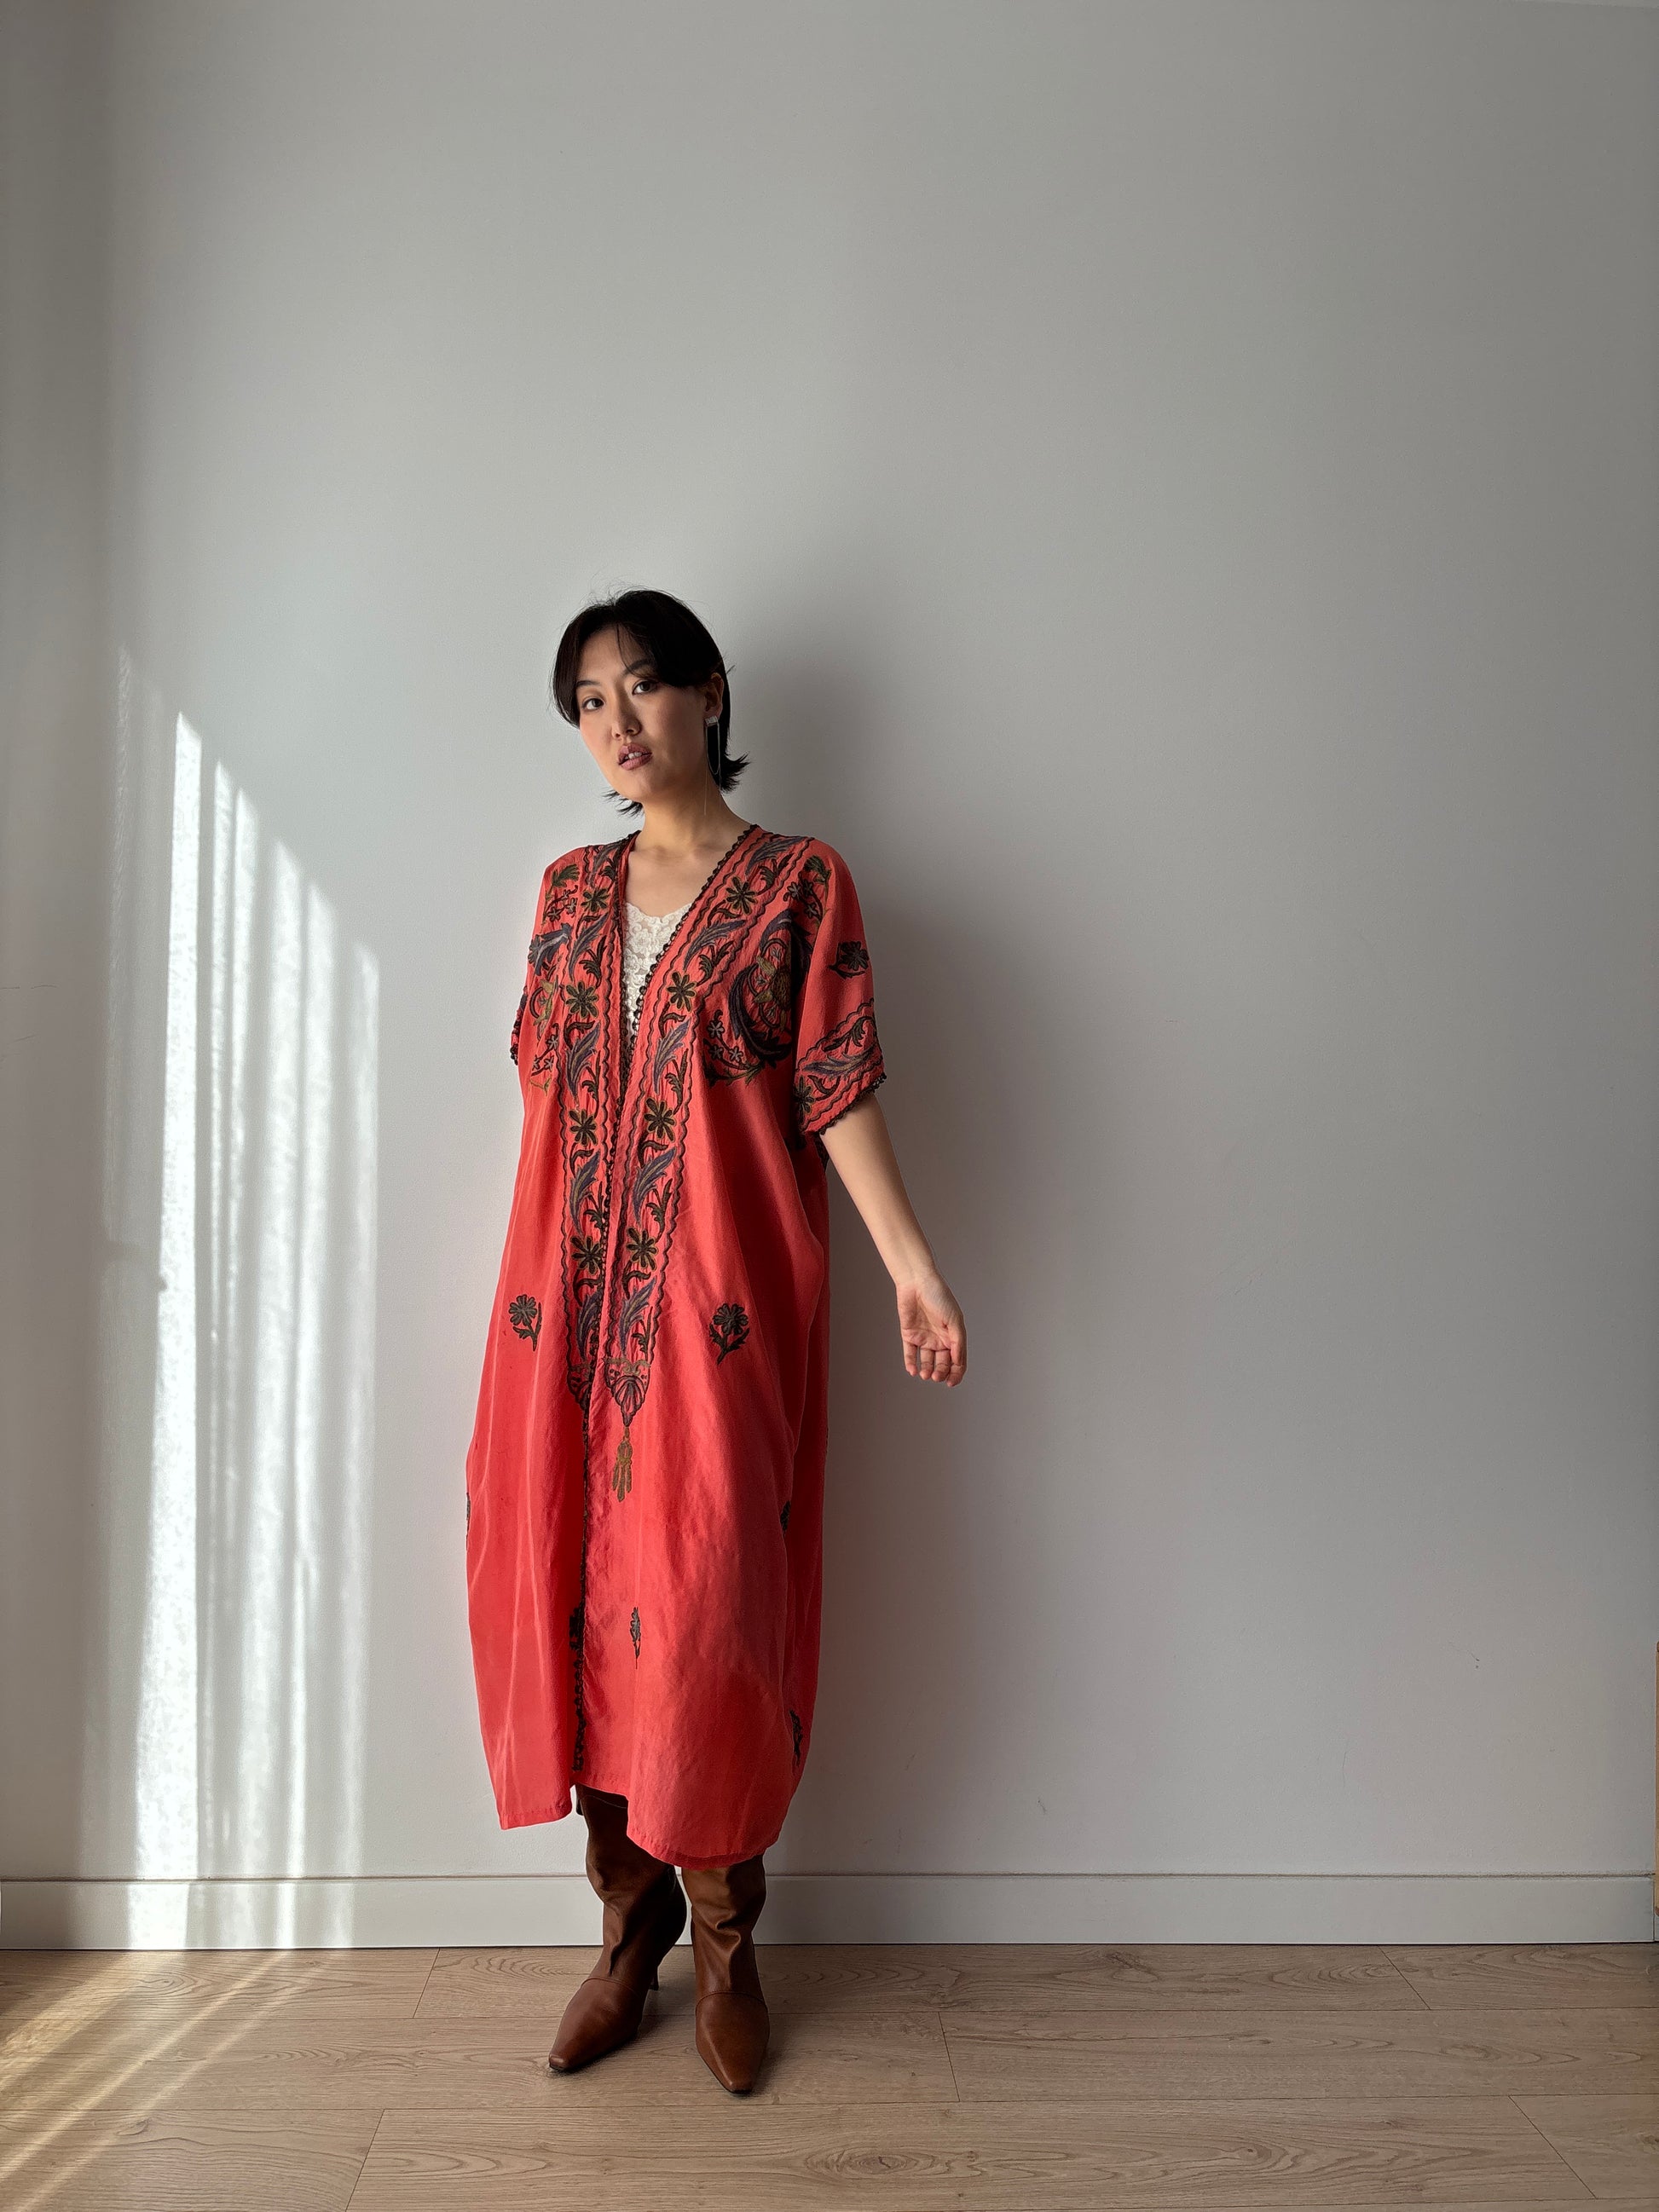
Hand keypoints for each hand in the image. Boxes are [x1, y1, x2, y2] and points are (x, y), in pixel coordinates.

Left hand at [896, 1271, 966, 1385]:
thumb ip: (957, 1342)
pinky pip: (910, 1353)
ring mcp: (924, 1337)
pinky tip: (913, 1371)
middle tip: (937, 1377)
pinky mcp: (909, 1334)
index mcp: (953, 1336)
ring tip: (925, 1374)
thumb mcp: (955, 1320)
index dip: (956, 1373)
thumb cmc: (939, 1296)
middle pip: (942, 1363)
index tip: (951, 1382)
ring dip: (927, 1370)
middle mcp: (940, 1338)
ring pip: (927, 1361)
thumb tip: (958, 1362)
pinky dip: (911, 1363)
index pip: (957, 1360)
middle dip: (941, 1373)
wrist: (917, 1282)